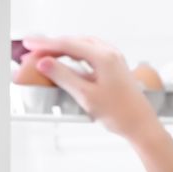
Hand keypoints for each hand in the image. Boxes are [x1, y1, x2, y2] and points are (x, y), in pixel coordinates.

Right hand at [21, 36, 163, 145]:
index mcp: (104, 57)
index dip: (45, 44)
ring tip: (47, 57)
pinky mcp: (117, 68)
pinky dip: (76, 56)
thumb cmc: (121, 114)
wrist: (143, 127)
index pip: (68, 44)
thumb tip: (44, 62)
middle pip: (75, 42)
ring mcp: (116, 60)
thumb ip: (63, 76)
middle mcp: (111, 54)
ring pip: (83, 47)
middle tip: (34, 53)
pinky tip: (68, 61)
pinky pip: (92, 55)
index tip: (29, 45)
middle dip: (53, 46)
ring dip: (64, 50)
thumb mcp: (86, 95)